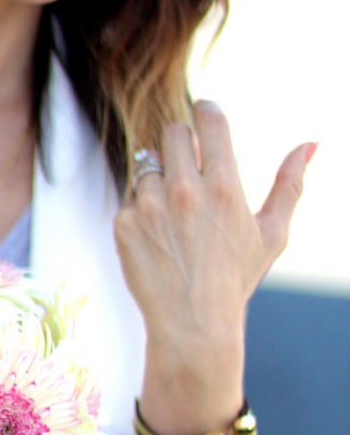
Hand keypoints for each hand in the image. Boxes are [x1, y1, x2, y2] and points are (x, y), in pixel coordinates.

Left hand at [113, 102, 314, 431]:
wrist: (192, 324)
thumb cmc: (235, 280)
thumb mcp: (271, 234)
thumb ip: (290, 184)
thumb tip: (311, 143)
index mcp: (225, 188)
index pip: (210, 120)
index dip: (207, 110)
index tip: (205, 113)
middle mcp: (186, 192)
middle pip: (173, 133)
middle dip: (182, 145)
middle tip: (189, 171)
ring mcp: (150, 207)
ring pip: (149, 168)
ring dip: (160, 185)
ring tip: (175, 224)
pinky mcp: (124, 225)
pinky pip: (130, 200)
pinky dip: (140, 215)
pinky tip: (157, 243)